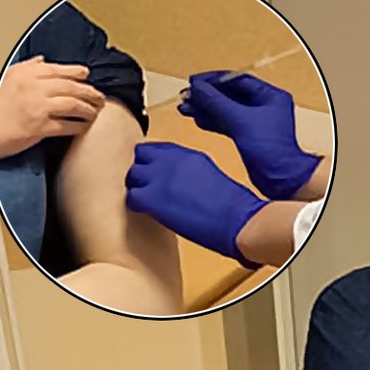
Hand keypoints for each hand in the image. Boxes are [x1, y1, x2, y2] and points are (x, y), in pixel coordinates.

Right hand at [0, 57, 104, 159]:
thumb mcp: (6, 79)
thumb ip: (26, 68)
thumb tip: (42, 61)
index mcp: (24, 74)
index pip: (57, 69)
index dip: (76, 72)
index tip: (87, 75)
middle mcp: (33, 88)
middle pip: (70, 86)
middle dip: (89, 91)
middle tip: (99, 97)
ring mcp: (38, 108)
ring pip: (73, 104)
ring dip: (88, 108)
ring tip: (95, 111)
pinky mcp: (41, 127)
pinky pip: (68, 125)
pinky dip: (80, 125)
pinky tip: (85, 126)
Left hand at [125, 142, 267, 264]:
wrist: (238, 219)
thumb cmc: (235, 205)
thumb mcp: (212, 176)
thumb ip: (192, 173)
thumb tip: (182, 184)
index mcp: (188, 155)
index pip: (158, 149)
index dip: (154, 161)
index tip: (156, 172)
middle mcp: (171, 161)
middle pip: (141, 156)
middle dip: (142, 169)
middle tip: (147, 185)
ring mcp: (159, 178)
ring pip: (132, 174)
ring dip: (137, 186)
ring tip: (146, 199)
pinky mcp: (152, 199)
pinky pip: (132, 197)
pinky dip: (136, 204)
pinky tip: (147, 212)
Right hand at [179, 72, 320, 199]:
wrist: (281, 180)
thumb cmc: (272, 151)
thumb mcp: (240, 121)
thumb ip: (216, 102)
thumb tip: (197, 87)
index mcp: (271, 96)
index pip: (238, 80)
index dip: (214, 80)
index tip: (194, 81)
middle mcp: (265, 107)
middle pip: (230, 94)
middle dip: (207, 95)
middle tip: (186, 95)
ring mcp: (257, 122)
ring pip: (226, 109)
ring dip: (206, 108)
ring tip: (185, 107)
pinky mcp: (249, 137)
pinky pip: (227, 123)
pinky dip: (212, 121)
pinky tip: (196, 119)